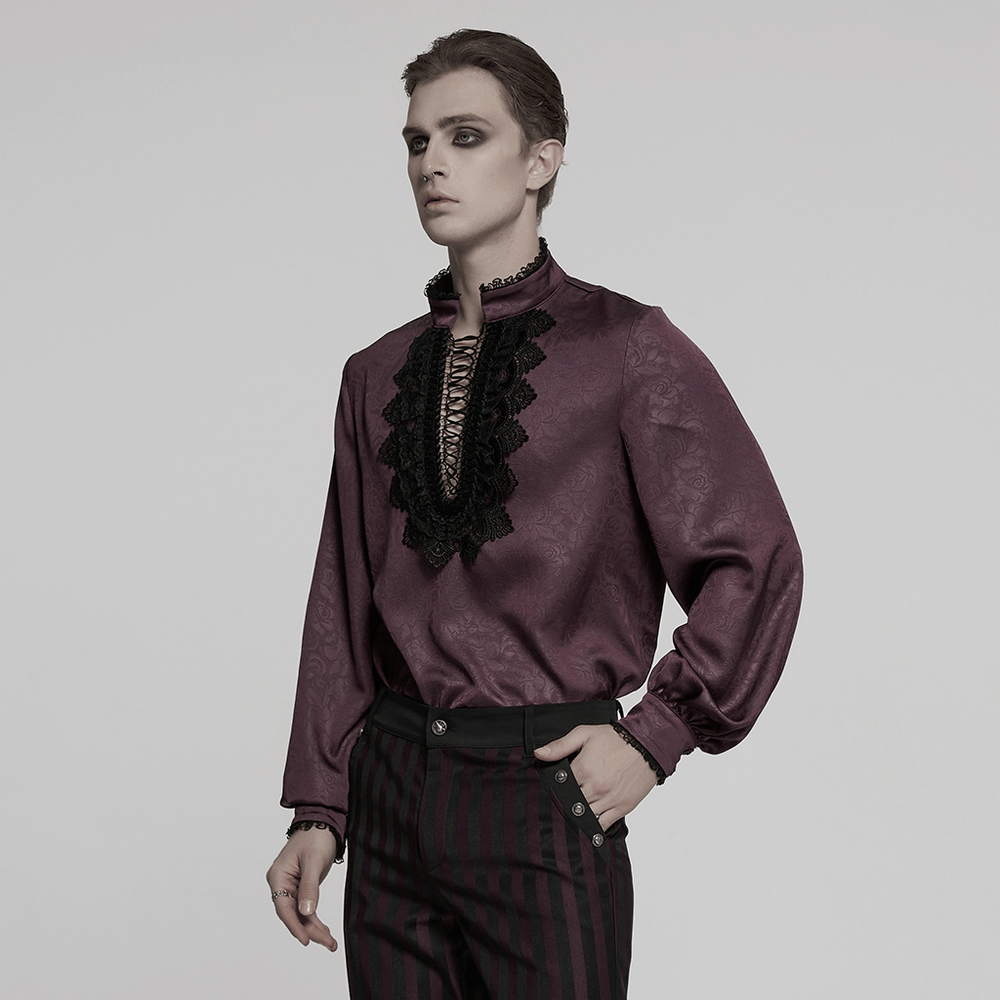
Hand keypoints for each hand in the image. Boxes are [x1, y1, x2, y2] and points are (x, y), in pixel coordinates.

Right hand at [266, 828, 338, 950]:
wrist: (322, 822)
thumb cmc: (315, 837)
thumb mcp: (313, 861)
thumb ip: (309, 887)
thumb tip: (306, 913)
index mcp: (278, 876)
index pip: (284, 908)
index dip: (295, 926)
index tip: (306, 940)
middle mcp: (281, 883)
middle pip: (292, 914)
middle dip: (309, 929)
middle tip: (327, 943)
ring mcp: (290, 886)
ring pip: (300, 913)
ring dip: (314, 927)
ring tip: (330, 942)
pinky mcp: (301, 886)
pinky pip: (305, 907)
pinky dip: (315, 919)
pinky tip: (325, 931)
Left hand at [534, 724, 657, 829]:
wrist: (646, 744)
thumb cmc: (615, 738)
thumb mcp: (584, 734)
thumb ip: (560, 746)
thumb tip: (539, 754)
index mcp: (583, 769)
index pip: (559, 788)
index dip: (553, 791)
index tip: (549, 793)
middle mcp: (595, 787)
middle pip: (570, 805)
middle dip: (563, 806)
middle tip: (557, 808)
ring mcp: (609, 799)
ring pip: (584, 818)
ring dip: (576, 819)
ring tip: (570, 818)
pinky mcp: (622, 808)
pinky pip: (603, 826)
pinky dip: (593, 828)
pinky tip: (586, 826)